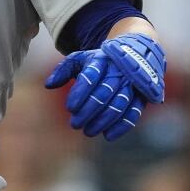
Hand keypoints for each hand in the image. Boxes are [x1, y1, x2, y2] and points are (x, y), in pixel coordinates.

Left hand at [44, 33, 165, 140]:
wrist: (130, 55)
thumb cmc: (98, 62)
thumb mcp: (79, 60)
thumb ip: (62, 71)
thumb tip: (48, 85)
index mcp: (100, 60)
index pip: (90, 77)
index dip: (80, 93)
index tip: (70, 109)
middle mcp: (118, 71)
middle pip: (103, 93)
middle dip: (88, 111)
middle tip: (75, 124)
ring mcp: (131, 83)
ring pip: (118, 104)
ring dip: (103, 121)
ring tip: (88, 132)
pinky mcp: (141, 96)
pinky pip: (134, 112)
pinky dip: (122, 126)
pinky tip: (108, 136)